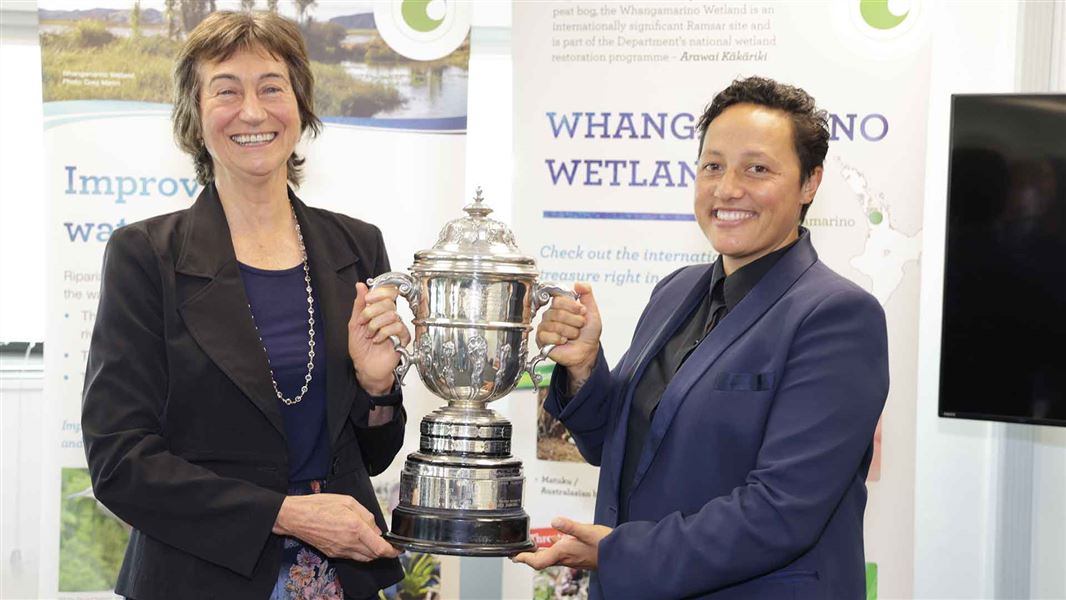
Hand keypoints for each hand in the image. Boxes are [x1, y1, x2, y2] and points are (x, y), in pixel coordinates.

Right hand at [273, 493, 400, 561]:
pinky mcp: (334, 554)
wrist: (297, 517)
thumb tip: (375, 528)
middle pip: (374, 555)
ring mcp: (341, 551)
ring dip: (372, 552)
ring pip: (364, 558)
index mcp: (355, 528)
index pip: (380, 548)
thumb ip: (366, 515)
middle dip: (383, 550)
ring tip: (371, 539)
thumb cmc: (320, 506)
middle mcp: (349, 543)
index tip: (399, 548)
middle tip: (386, 540)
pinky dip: (360, 551)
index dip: (393, 551)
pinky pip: (353, 556)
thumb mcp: (349, 502)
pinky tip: (357, 540)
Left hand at [349, 282, 410, 394]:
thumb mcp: (354, 324)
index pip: (386, 293)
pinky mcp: (403, 338)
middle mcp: (389, 317)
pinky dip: (383, 333)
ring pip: (392, 314)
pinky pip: (397, 327)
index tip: (367, 300)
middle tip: (363, 323)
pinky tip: (378, 340)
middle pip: (388, 302)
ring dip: (375, 325)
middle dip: (371, 312)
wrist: (366, 367)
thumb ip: (358, 305)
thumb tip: (361, 286)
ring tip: (370, 334)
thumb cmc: (361, 349)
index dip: (378, 293)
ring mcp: (397, 327)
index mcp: (379, 311)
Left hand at [511, 516, 609, 570]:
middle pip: (541, 560)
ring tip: (530, 545)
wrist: (620, 554)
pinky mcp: (577, 554)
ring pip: (550, 556)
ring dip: (538, 552)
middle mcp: (566, 557)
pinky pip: (560, 552)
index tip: (514, 556)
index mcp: (564, 553)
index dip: (525, 559)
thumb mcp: (587, 531)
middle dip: (528, 556)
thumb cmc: (605, 545)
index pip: (539, 561)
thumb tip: (555, 520)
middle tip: (517, 552)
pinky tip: (554, 538)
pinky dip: (553, 546)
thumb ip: (570, 526)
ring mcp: (572, 557)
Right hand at [535, 282, 601, 384]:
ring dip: (570, 331)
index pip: (559, 299)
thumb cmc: (588, 334)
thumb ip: (587, 295)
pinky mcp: (542, 339)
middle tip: (579, 326)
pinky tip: (564, 341)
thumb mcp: (592, 312)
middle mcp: (551, 314)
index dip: (572, 306)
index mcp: (561, 306)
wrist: (587, 352)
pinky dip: (560, 339)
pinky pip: (548, 335)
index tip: (582, 312)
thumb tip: (578, 283)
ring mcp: (545, 326)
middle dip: (574, 321)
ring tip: (573, 335)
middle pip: (558, 312)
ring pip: (555, 324)